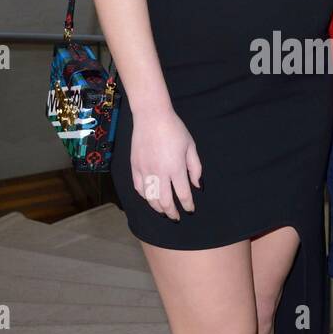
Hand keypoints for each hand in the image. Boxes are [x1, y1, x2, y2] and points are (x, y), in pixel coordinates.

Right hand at [130, 103, 201, 219]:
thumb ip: (195, 168)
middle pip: (164, 201)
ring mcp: (145, 170)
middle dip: (171, 212)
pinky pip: (138, 187)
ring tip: (163, 211)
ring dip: (157, 208)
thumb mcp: (190, 146)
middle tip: (175, 217)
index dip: (188, 205)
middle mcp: (159, 172)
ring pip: (149, 198)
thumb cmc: (174, 129)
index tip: (190, 210)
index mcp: (176, 168)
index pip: (183, 194)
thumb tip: (197, 186)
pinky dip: (144, 196)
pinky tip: (150, 198)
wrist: (151, 116)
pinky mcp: (134, 166)